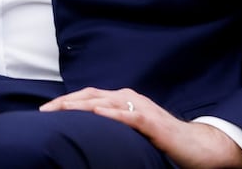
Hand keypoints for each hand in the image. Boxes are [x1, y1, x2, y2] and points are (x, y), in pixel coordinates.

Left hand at [40, 88, 241, 168]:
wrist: (196, 146)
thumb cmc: (160, 138)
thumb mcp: (129, 129)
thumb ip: (110, 124)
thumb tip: (82, 129)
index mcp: (121, 99)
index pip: (87, 96)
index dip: (65, 101)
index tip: (44, 110)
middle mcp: (129, 99)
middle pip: (91, 95)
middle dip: (66, 102)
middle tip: (45, 110)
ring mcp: (141, 108)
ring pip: (107, 102)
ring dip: (83, 105)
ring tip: (62, 108)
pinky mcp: (153, 122)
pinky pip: (131, 116)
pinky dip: (113, 114)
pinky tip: (98, 113)